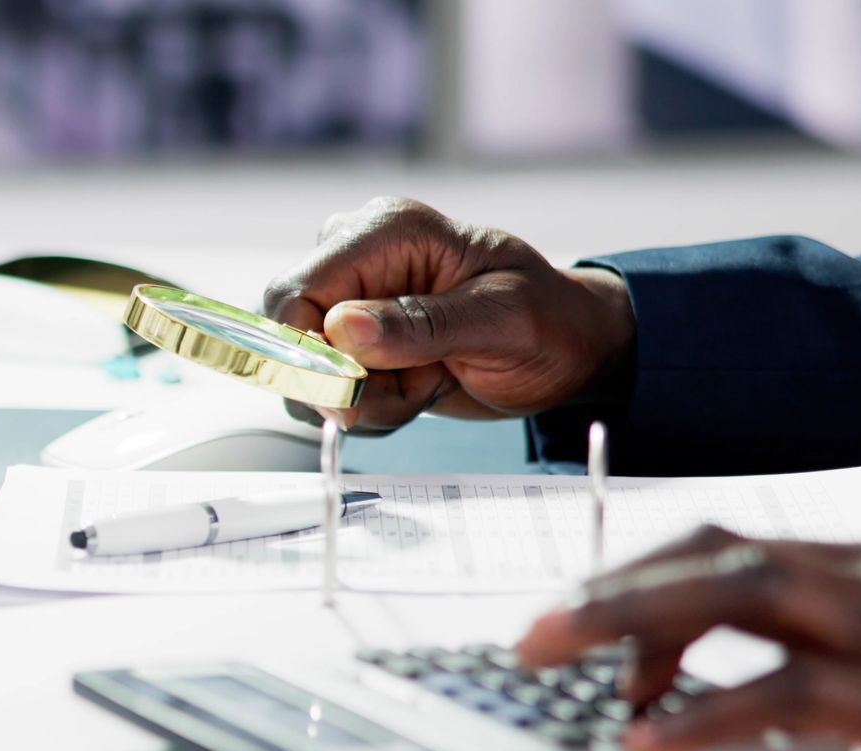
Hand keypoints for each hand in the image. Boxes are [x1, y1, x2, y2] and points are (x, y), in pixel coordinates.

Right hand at [262, 197, 634, 432]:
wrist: (571, 350)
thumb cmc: (550, 320)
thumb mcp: (500, 321)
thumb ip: (420, 325)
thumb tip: (342, 329)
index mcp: (387, 232)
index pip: (297, 290)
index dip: (304, 350)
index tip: (347, 392)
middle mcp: (359, 261)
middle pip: (290, 334)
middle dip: (344, 382)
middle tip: (411, 389)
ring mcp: (355, 303)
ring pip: (308, 373)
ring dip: (366, 399)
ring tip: (428, 382)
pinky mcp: (360, 344)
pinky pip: (333, 391)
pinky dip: (374, 407)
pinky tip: (422, 388)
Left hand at [516, 526, 860, 750]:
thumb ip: (854, 652)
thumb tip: (771, 675)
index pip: (730, 542)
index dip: (643, 576)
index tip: (586, 618)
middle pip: (711, 552)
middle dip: (609, 587)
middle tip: (534, 632)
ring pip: (731, 595)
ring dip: (628, 623)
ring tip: (555, 656)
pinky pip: (782, 693)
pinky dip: (703, 712)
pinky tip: (650, 737)